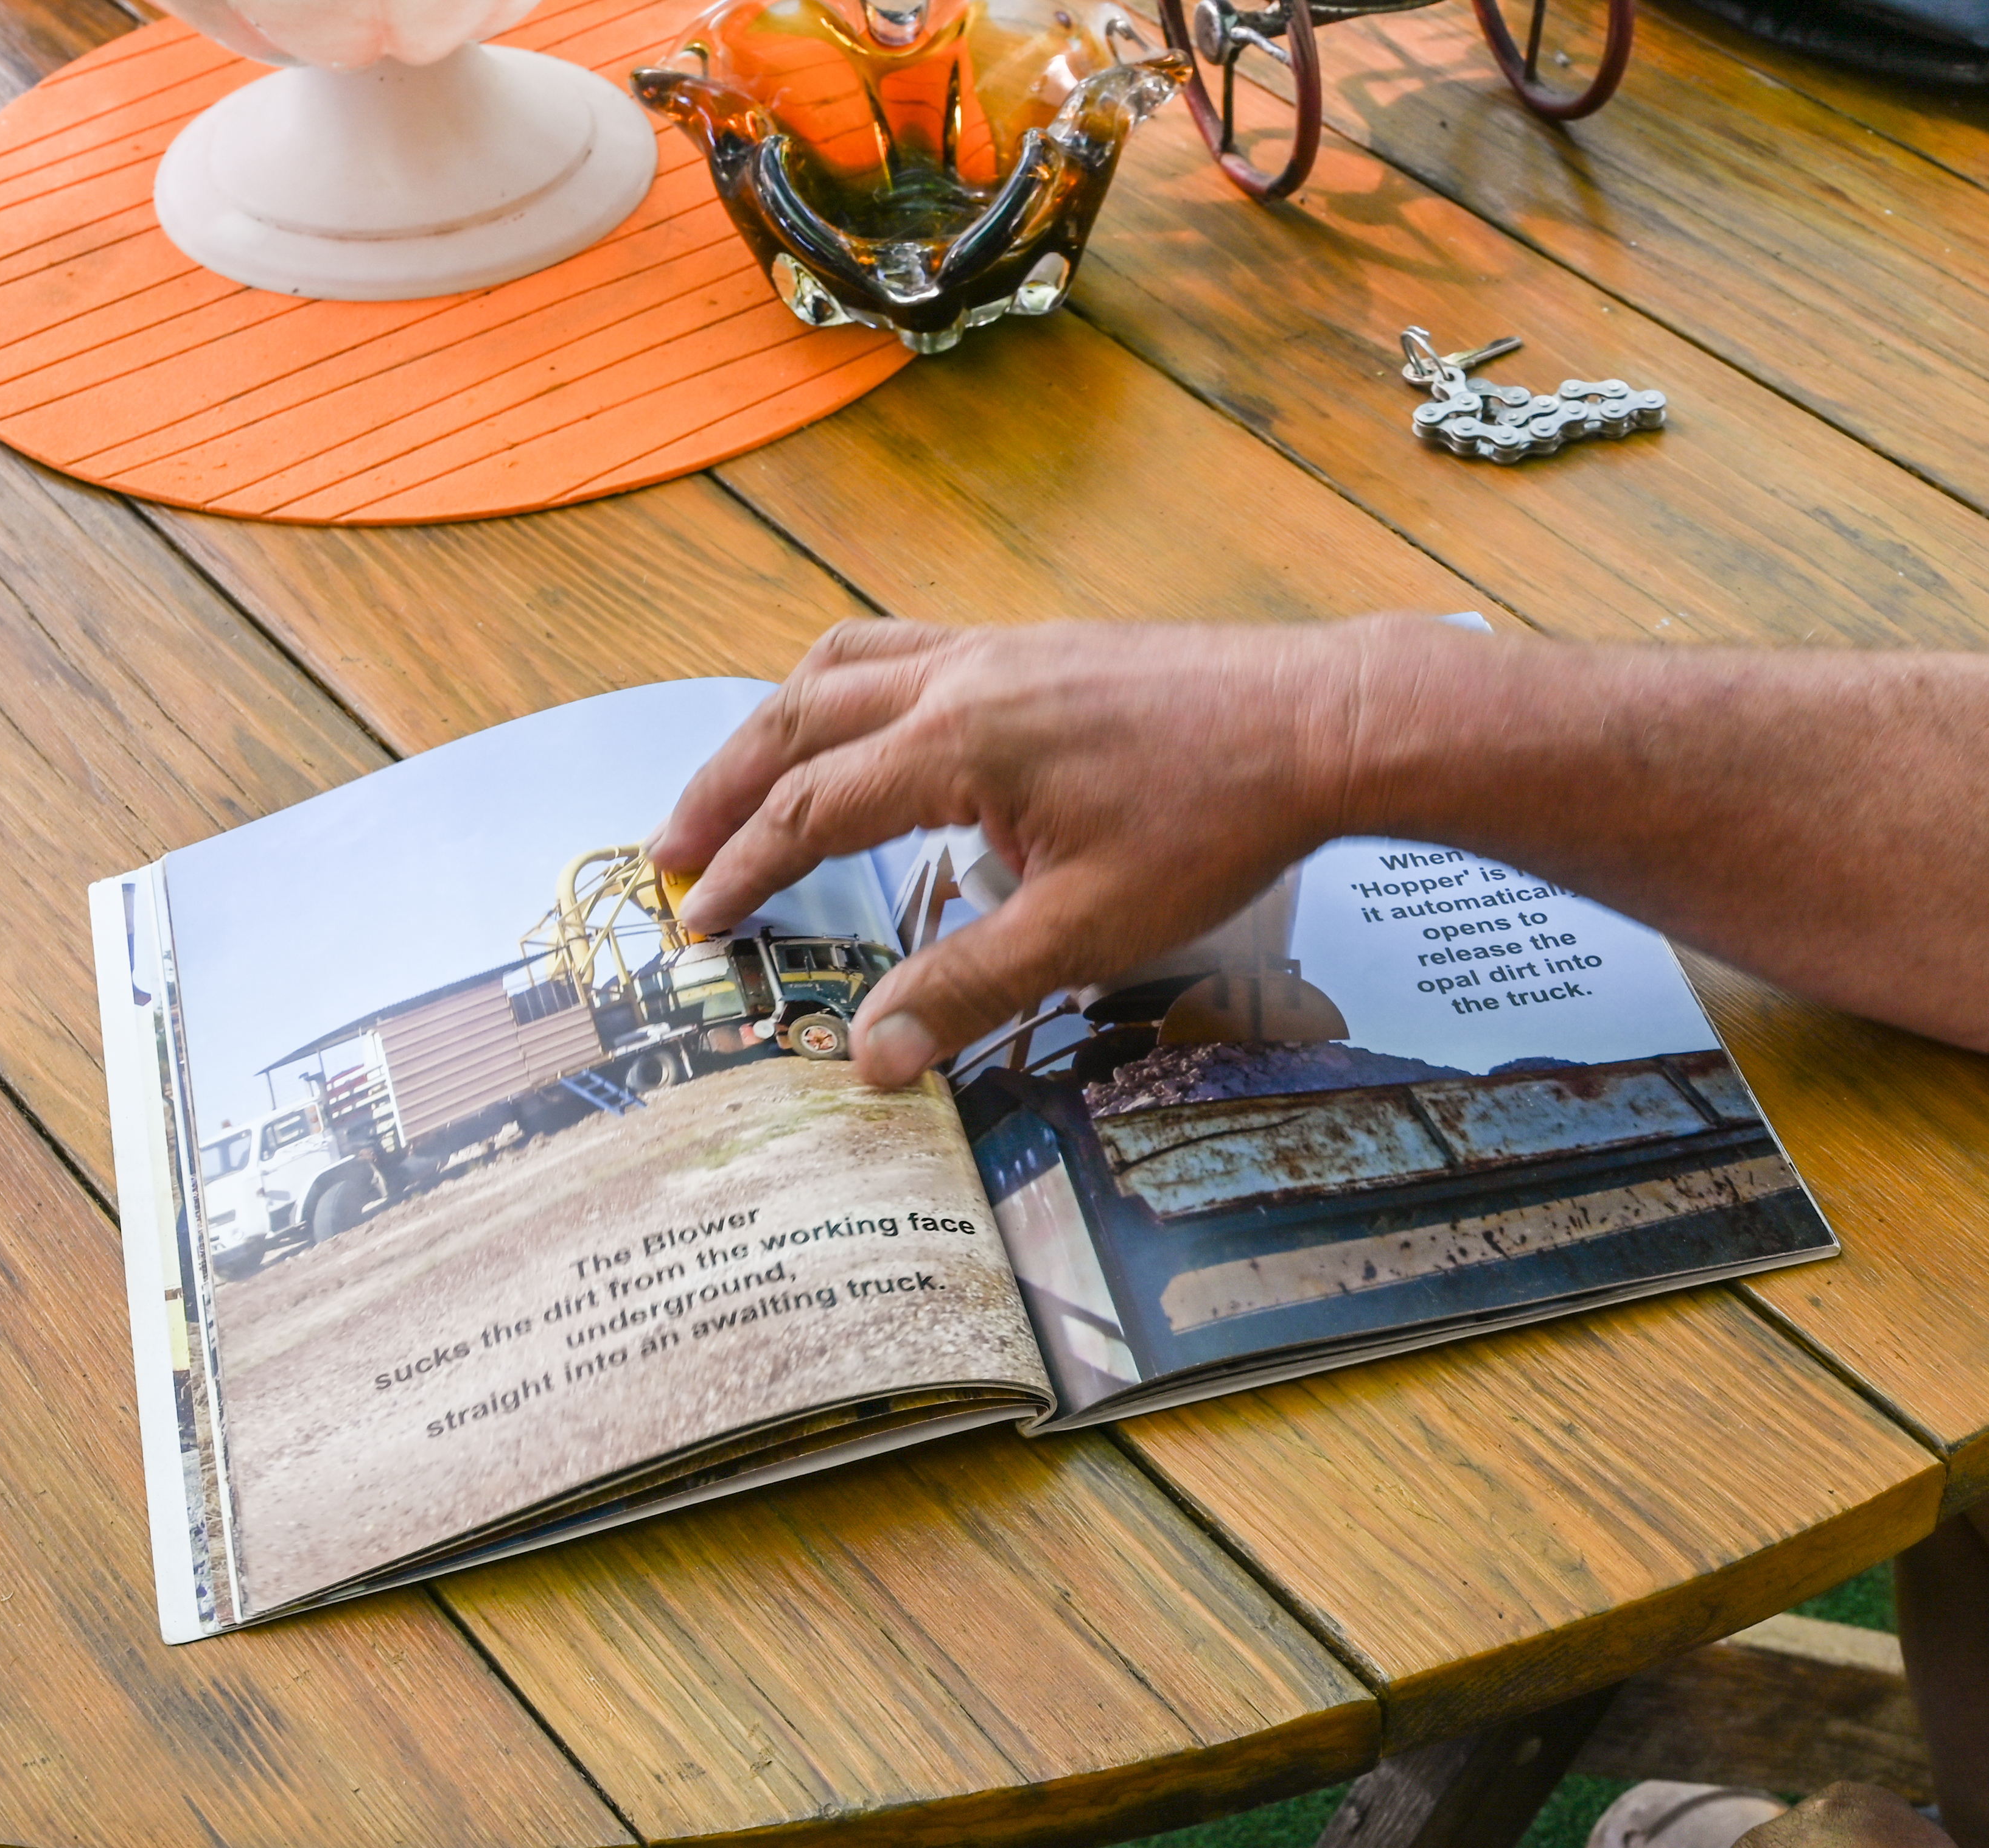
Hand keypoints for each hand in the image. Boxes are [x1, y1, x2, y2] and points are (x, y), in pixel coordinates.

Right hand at [648, 616, 1450, 1085]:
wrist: (1320, 723)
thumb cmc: (1216, 823)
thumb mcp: (1090, 930)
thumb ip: (971, 989)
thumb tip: (873, 1059)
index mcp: (958, 742)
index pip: (812, 812)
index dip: (744, 873)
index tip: (696, 922)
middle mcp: (961, 676)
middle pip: (799, 721)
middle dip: (724, 789)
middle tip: (667, 850)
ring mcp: (998, 648)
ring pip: (844, 668)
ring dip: (776, 728)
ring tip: (737, 785)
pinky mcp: (1037, 647)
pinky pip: (907, 651)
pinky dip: (850, 689)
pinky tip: (865, 736)